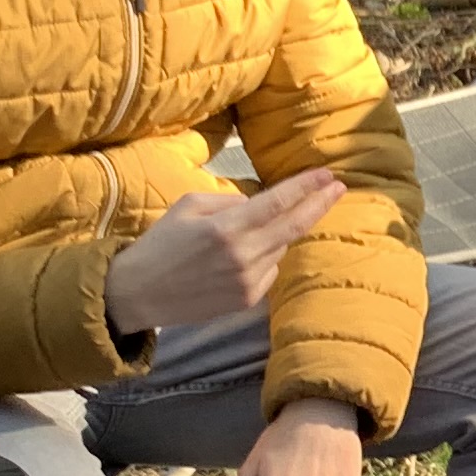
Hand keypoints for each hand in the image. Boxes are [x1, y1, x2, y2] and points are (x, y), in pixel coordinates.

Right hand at [107, 169, 345, 336]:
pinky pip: (270, 269)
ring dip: (276, 234)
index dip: (305, 187)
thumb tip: (260, 203)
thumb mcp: (188, 206)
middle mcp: (243, 255)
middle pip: (295, 226)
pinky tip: (236, 260)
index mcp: (226, 228)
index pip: (277, 203)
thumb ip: (228, 201)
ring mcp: (249, 281)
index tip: (326, 174)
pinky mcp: (248, 300)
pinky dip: (264, 257)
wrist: (137, 293)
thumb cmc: (159, 243)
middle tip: (338, 187)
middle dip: (320, 204)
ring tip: (245, 234)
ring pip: (280, 247)